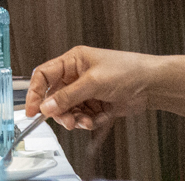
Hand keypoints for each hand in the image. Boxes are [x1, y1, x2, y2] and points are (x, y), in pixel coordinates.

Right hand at [26, 46, 152, 132]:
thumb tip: (46, 106)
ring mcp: (86, 91)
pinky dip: (87, 122)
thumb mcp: (93, 82)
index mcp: (72, 61)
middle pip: (55, 97)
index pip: (44, 75)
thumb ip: (68, 96)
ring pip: (68, 110)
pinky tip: (96, 120)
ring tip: (84, 122)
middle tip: (66, 121)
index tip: (32, 110)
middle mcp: (77, 76)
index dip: (35, 92)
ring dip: (74, 119)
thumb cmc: (127, 70)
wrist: (152, 85)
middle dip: (59, 111)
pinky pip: (82, 117)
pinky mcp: (96, 105)